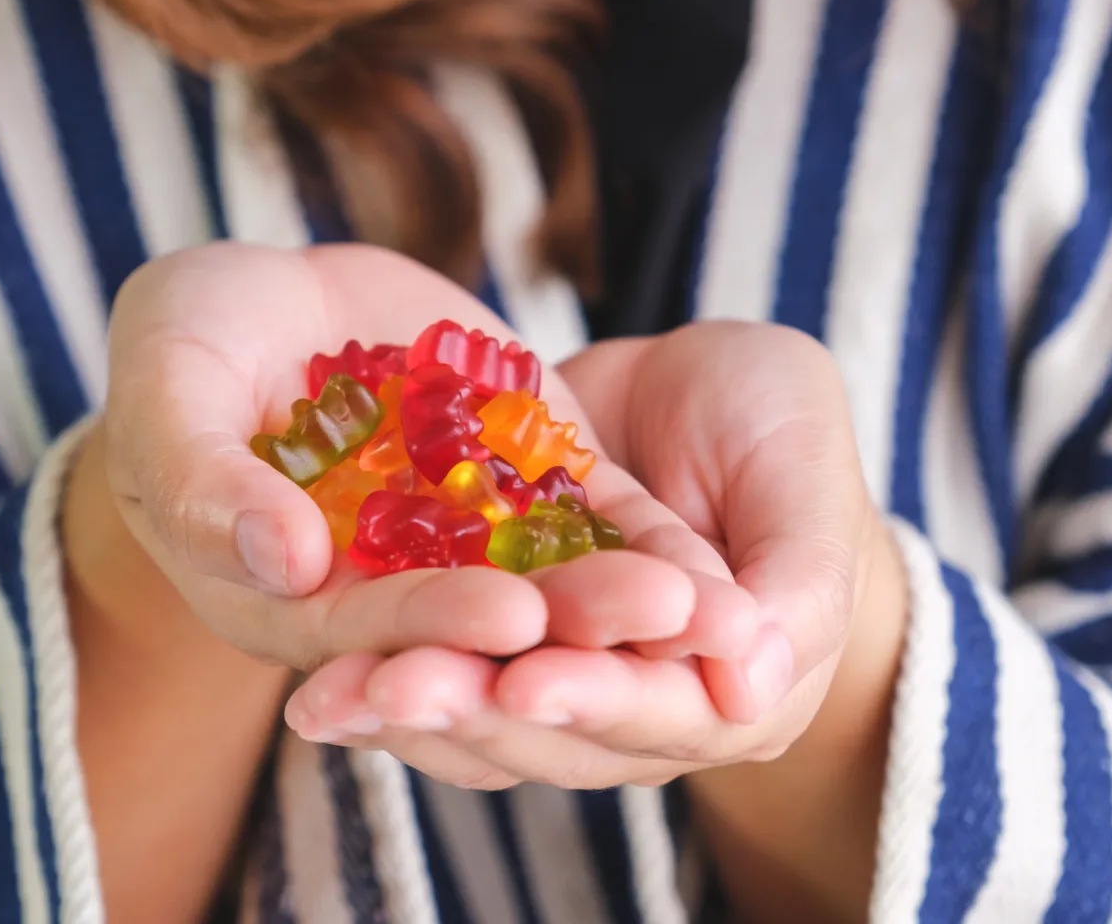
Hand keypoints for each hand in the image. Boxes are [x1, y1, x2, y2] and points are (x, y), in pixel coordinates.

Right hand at [75, 243, 739, 679]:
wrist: (256, 299)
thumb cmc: (179, 345)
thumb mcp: (165, 388)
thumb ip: (202, 479)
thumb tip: (277, 562)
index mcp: (285, 601)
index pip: (361, 630)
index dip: (431, 626)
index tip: (505, 619)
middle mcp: (385, 592)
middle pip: (474, 631)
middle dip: (562, 633)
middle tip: (646, 622)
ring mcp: (464, 543)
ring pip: (549, 590)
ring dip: (627, 606)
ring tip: (707, 609)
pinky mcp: (523, 486)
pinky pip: (592, 525)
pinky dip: (650, 549)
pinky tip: (719, 572)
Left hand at [282, 322, 904, 794]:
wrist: (711, 382)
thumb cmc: (783, 426)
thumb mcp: (801, 474)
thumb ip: (796, 582)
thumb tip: (754, 685)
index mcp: (732, 693)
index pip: (657, 712)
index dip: (592, 697)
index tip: (528, 680)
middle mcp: (637, 710)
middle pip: (547, 729)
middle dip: (471, 709)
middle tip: (395, 690)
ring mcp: (558, 676)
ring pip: (477, 714)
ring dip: (407, 707)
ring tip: (329, 698)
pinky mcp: (496, 637)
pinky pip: (433, 662)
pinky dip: (377, 668)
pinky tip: (311, 680)